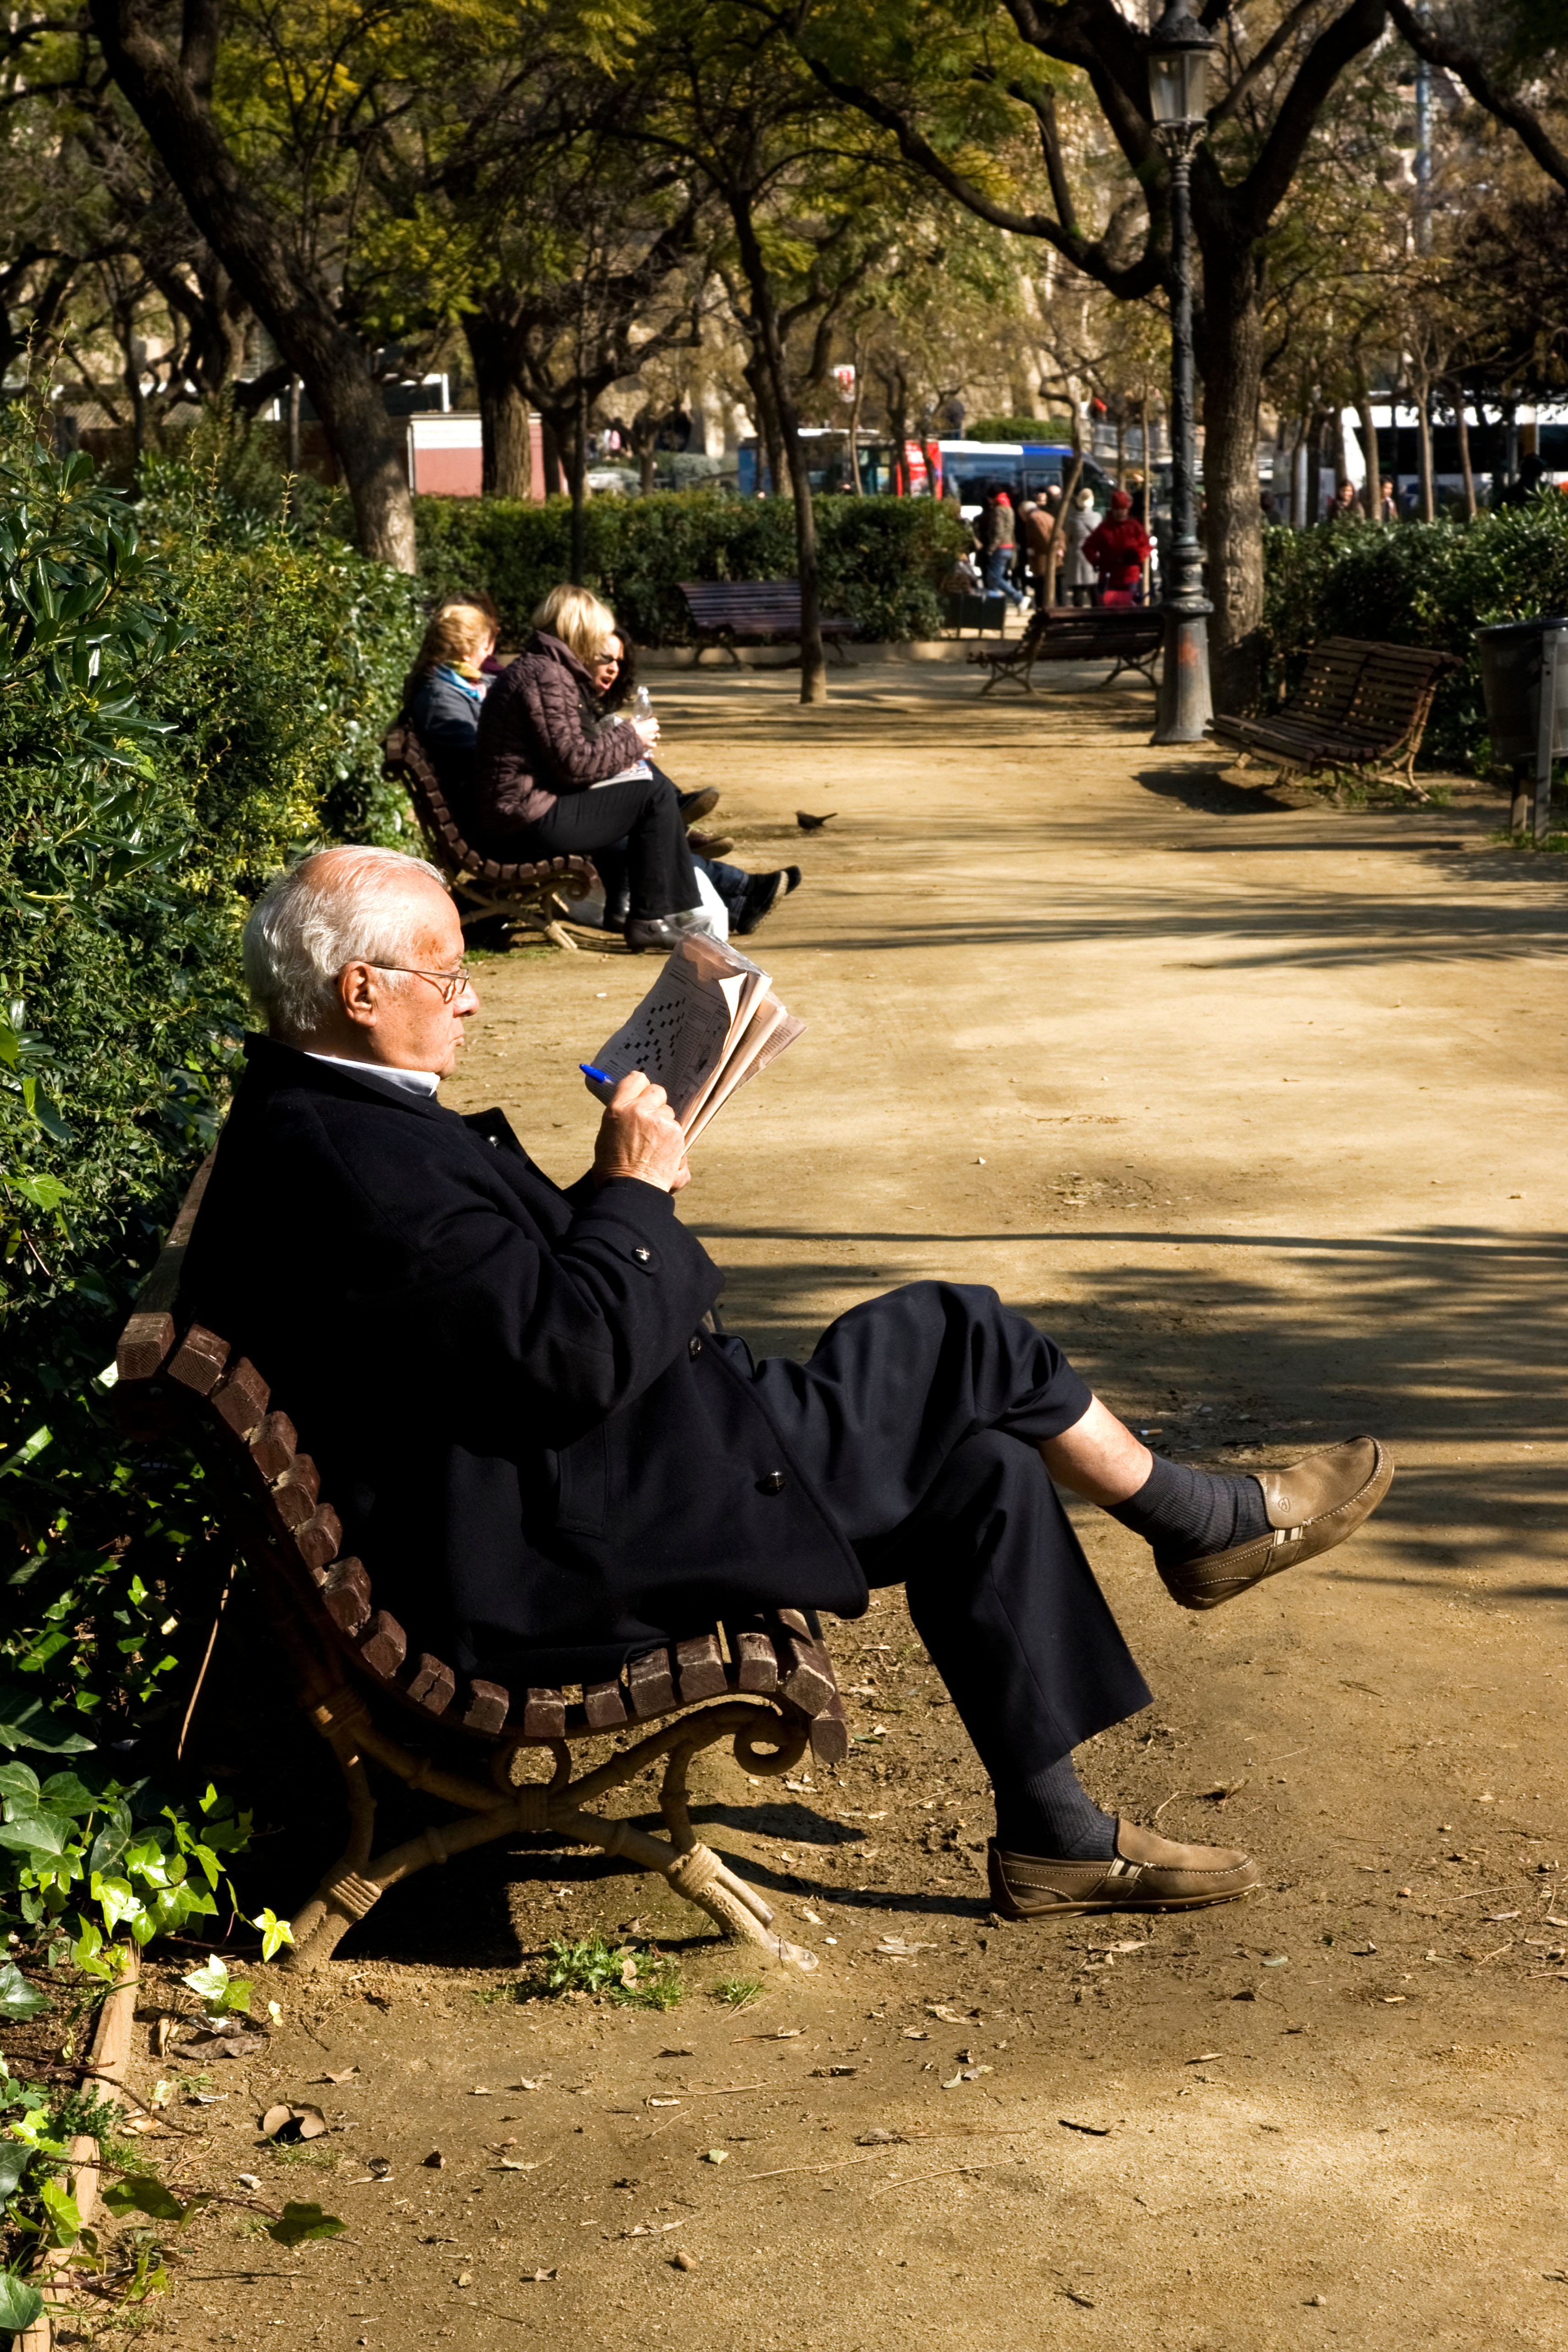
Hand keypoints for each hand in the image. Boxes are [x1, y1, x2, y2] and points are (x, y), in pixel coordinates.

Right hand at [591, 1070, 687, 1192]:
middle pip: (657, 1093)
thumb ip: (622, 1116)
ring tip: (652, 1148)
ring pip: (669, 1114)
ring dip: (664, 1126)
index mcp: (620, 1108)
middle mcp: (642, 1110)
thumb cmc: (613, 1169)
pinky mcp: (677, 1136)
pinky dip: (673, 1144)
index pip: (637, 1079)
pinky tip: (662, 1157)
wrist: (629, 1192)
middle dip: (655, 1106)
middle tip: (647, 1125)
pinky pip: (678, 1133)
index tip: (641, 1095)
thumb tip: (634, 1108)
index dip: (640, 1088)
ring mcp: (663, 1122)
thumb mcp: (607, 1135)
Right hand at [632, 714, 660, 747]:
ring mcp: (650, 737)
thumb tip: (632, 719)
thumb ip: (634, 721)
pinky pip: (654, 744)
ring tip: (648, 736)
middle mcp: (650, 729)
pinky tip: (651, 743)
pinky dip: (653, 744)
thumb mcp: (631, 723)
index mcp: (647, 723)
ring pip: (656, 736)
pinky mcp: (648, 743)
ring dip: (652, 736)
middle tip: (650, 729)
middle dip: (654, 728)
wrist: (628, 738)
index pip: (655, 720)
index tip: (650, 722)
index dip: (652, 721)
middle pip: (657, 727)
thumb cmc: (629, 729)